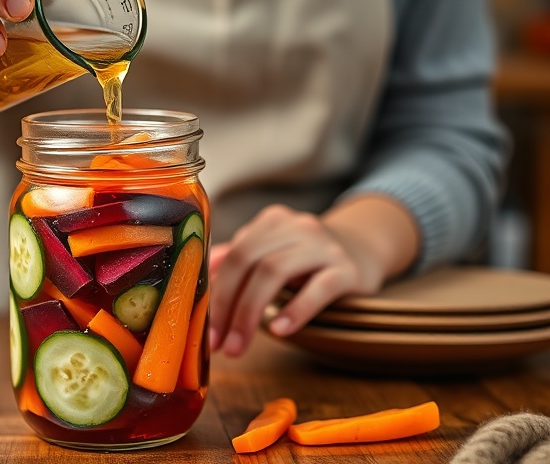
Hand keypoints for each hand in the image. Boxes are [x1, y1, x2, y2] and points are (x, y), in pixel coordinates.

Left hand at [208, 204, 389, 356]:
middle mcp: (295, 227)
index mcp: (271, 223)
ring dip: (250, 314)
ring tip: (238, 346)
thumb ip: (240, 260)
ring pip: (275, 272)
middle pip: (247, 261)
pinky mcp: (348, 269)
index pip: (232, 255)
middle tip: (218, 344)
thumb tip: (203, 275)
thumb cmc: (308, 258)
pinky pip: (319, 287)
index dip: (214, 293)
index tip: (205, 330)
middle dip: (227, 306)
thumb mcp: (274, 251)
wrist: (366, 249)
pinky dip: (295, 309)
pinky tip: (280, 331)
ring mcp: (323, 245)